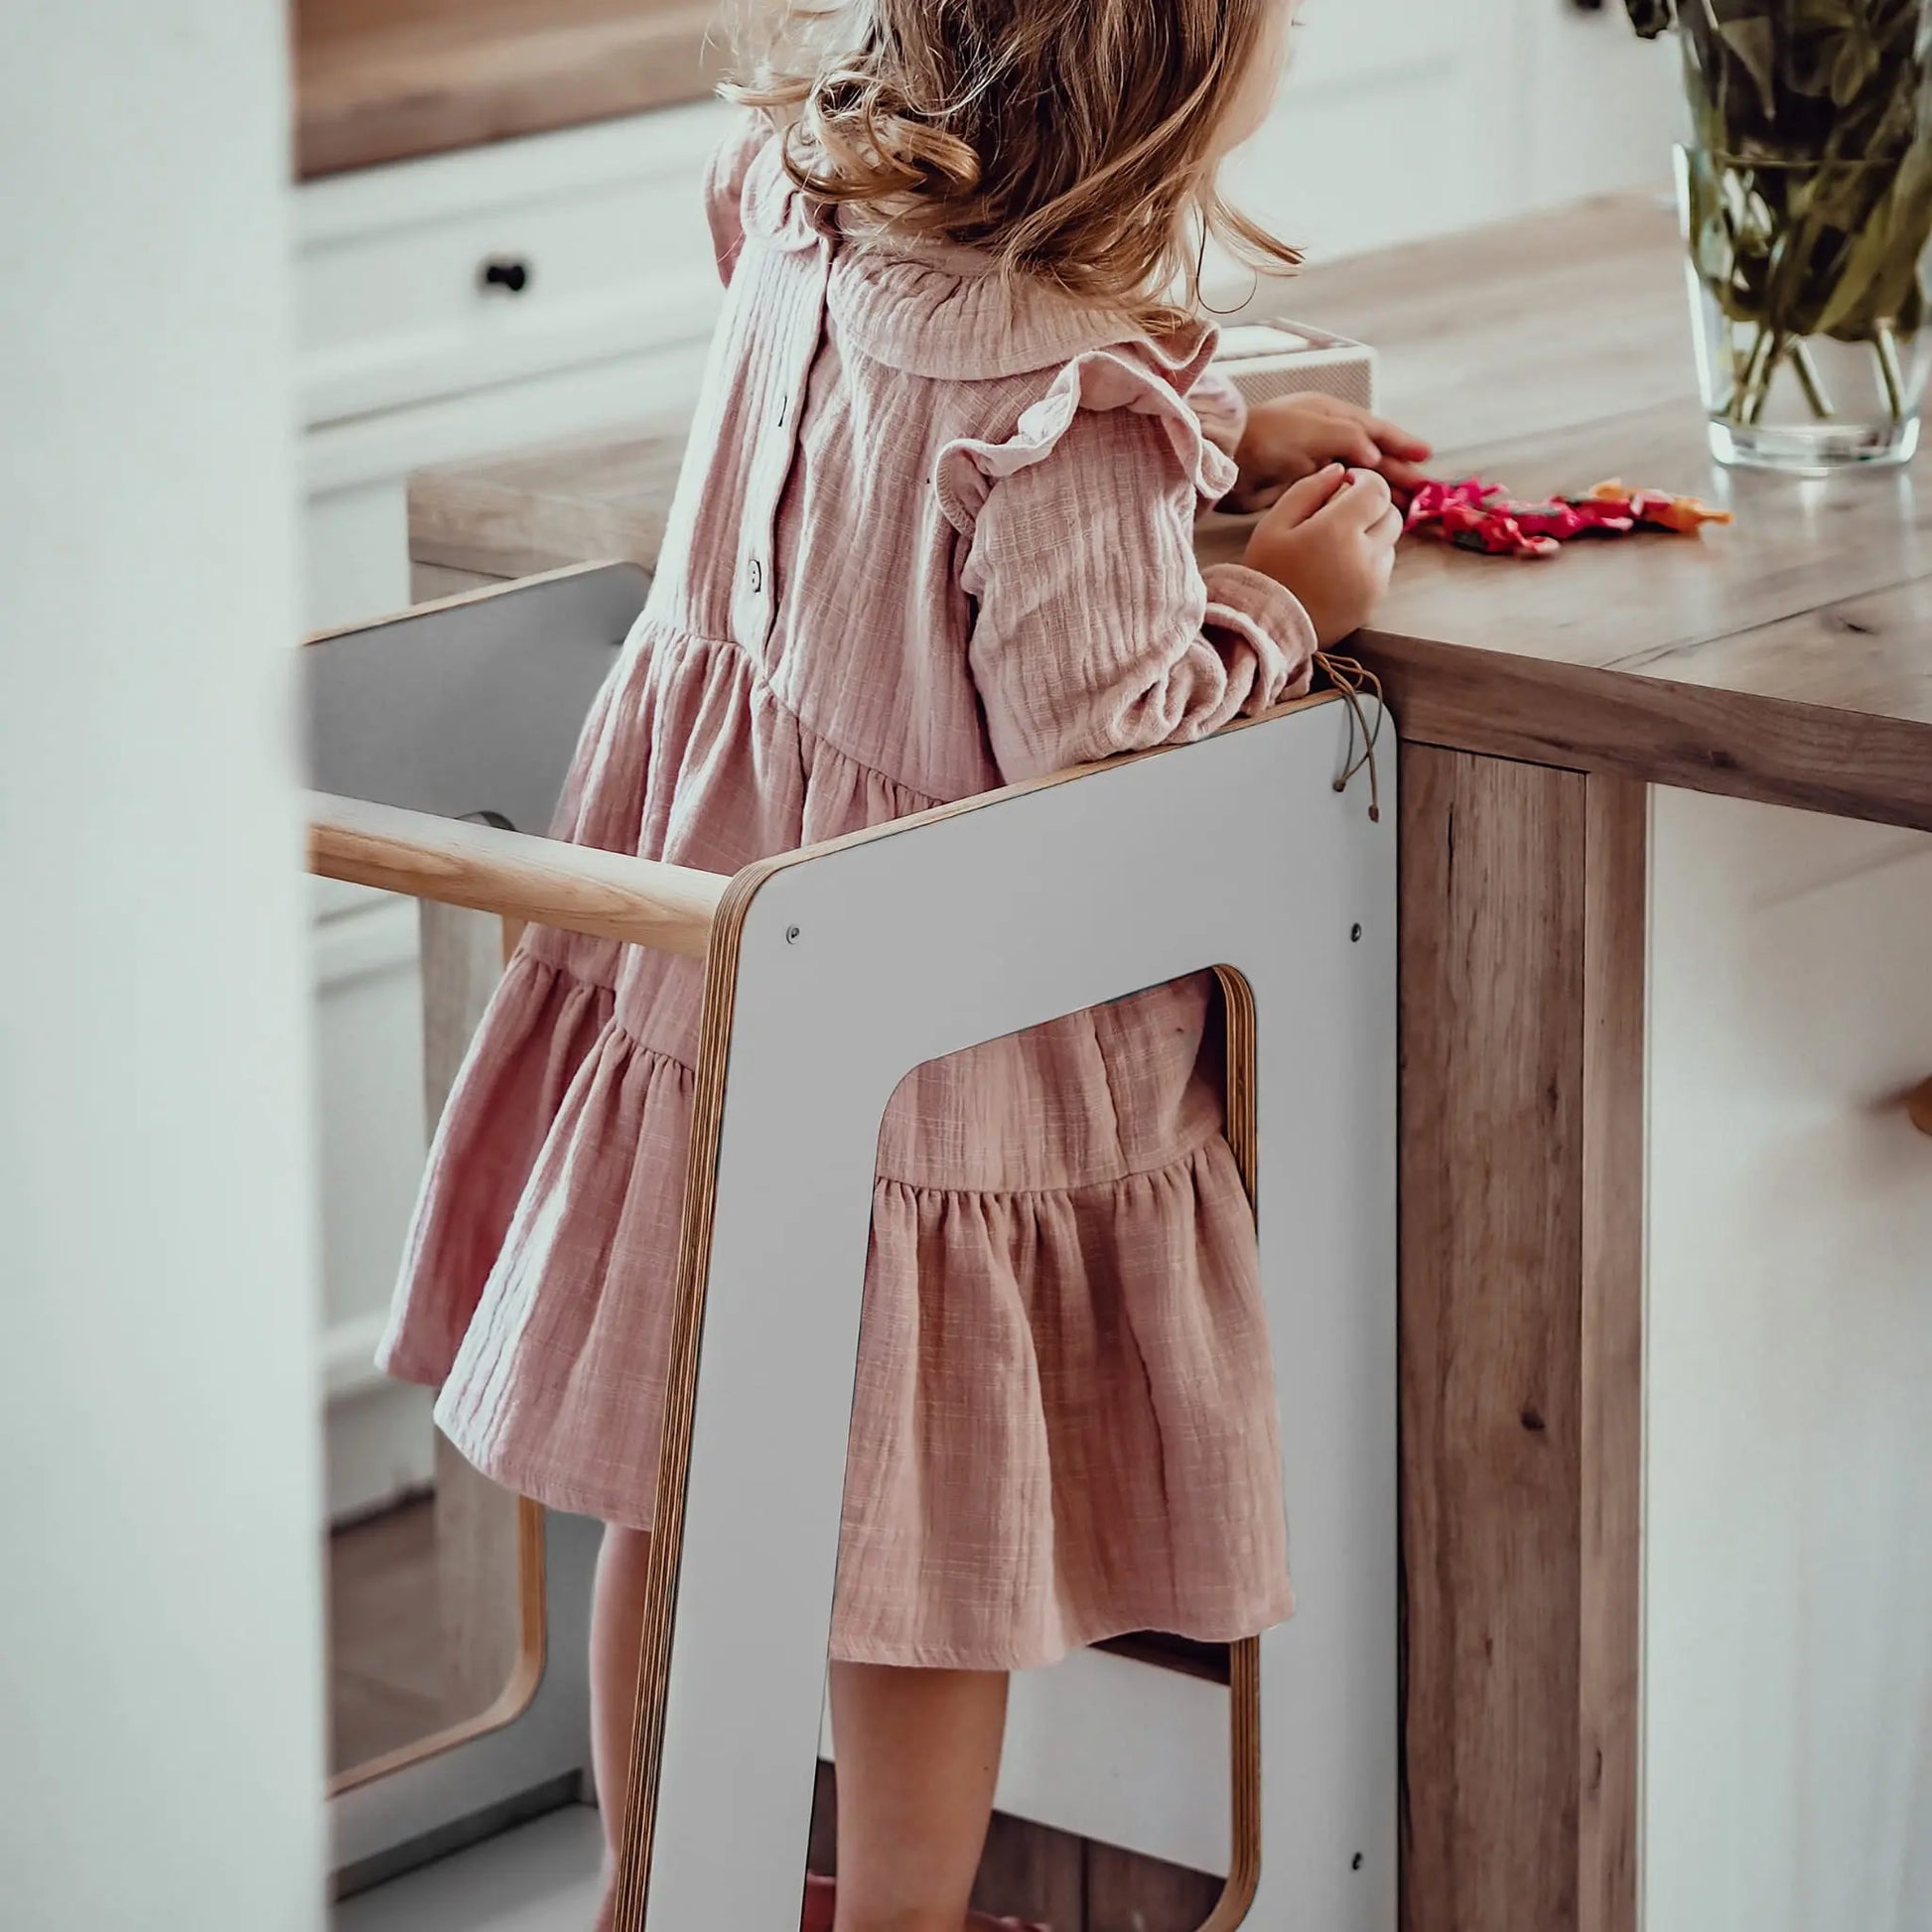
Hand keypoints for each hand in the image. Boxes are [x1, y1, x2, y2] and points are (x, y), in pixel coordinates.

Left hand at [1226, 393, 1430, 513]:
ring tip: (1407, 506)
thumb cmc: (1269, 437)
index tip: (1425, 455)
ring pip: (1358, 477)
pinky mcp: (1304, 488)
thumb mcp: (1315, 430)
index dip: (1400, 441)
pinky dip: (1358, 502)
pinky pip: (1340, 494)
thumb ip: (1349, 439)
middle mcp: (1327, 437)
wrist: (1228, 461)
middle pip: (1371, 454)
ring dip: (1382, 490)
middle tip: (1424, 489)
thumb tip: (1376, 456)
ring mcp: (1315, 463)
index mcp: (1331, 414)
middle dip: (1398, 470)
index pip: (1374, 428)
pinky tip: (1372, 513)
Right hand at [1241, 463, 1401, 646]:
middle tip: (1343, 513)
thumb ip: (1308, 490)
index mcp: (1339, 530)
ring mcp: (1373, 581)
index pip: (1377, 489)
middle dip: (1372, 506)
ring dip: (1372, 534)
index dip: (1364, 480)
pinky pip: (1383, 570)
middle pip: (1391, 514)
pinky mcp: (1373, 602)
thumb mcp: (1273, 524)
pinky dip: (1369, 562)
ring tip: (1339, 544)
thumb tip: (1339, 471)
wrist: (1265, 628)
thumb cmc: (1265, 572)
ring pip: (1390, 542)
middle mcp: (1365, 555)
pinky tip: (1340, 568)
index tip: (1346, 484)